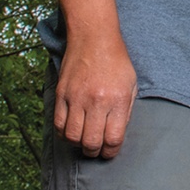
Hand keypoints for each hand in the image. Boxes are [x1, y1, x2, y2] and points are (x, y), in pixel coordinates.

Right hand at [53, 37, 137, 158]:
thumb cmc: (116, 61)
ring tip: (83, 140)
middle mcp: (96, 100)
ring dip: (78, 144)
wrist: (94, 37)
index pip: (112, 139)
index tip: (109, 152)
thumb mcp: (131, 85)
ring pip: (72, 137)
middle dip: (94, 151)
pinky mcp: (61, 93)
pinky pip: (58, 124)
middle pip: (91, 142)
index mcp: (117, 99)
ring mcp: (76, 97)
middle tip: (96, 149)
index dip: (111, 151)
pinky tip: (71, 130)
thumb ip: (125, 111)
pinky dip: (64, 133)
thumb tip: (115, 135)